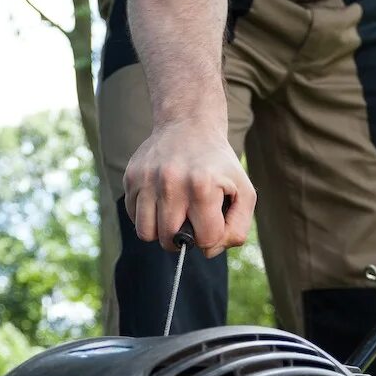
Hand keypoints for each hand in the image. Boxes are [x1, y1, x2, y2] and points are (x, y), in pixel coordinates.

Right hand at [123, 120, 256, 255]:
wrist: (188, 125)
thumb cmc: (218, 165)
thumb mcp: (244, 192)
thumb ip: (237, 228)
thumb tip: (208, 251)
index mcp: (202, 186)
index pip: (204, 240)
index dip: (210, 237)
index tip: (211, 221)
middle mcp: (171, 182)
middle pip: (170, 240)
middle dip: (183, 239)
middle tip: (189, 221)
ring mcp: (147, 179)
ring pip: (146, 233)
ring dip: (161, 231)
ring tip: (172, 214)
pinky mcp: (131, 177)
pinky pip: (133, 217)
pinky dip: (147, 216)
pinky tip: (160, 201)